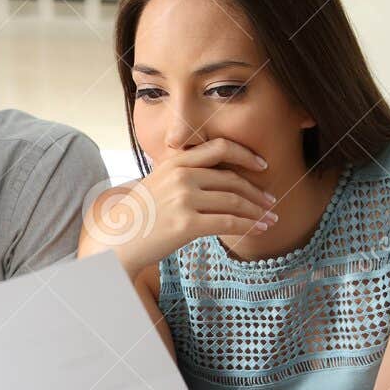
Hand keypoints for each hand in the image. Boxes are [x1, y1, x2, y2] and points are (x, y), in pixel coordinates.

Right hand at [78, 138, 275, 274]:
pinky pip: (228, 222)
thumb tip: (217, 178)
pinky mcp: (186, 224)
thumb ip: (184, 174)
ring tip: (271, 219)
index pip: (219, 148)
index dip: (245, 155)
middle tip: (271, 201)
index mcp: (176, 161)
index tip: (262, 165)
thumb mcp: (158, 183)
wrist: (118, 241)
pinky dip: (248, 226)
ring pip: (234, 201)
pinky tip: (259, 229)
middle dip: (257, 192)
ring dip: (257, 211)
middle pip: (232, 179)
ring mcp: (183, 199)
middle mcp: (181, 176)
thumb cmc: (140, 216)